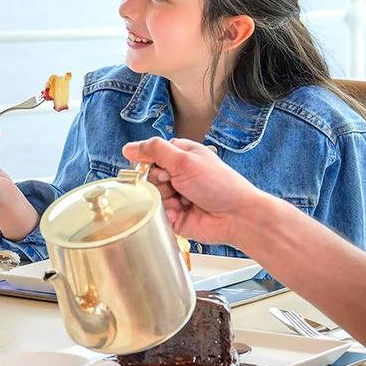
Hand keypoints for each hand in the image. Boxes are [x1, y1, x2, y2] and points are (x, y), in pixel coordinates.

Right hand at [120, 137, 269, 247]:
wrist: (236, 216)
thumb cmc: (220, 185)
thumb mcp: (185, 160)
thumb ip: (155, 150)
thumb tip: (129, 148)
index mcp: (181, 156)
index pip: (151, 154)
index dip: (149, 161)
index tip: (159, 167)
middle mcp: (177, 175)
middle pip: (148, 176)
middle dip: (158, 182)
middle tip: (175, 184)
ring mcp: (176, 196)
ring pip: (150, 196)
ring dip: (164, 199)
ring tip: (183, 200)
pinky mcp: (174, 217)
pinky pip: (157, 215)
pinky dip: (166, 214)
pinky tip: (182, 212)